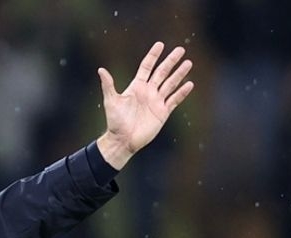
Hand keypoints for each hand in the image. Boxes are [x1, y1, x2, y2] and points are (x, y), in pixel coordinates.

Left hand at [96, 42, 194, 169]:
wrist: (123, 140)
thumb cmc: (115, 121)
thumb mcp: (111, 101)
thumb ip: (108, 85)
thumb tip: (101, 70)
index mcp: (137, 86)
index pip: (147, 67)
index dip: (153, 56)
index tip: (160, 44)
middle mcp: (148, 91)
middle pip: (162, 72)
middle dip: (171, 61)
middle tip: (180, 50)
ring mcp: (157, 101)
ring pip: (171, 84)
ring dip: (179, 74)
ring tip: (188, 63)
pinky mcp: (163, 112)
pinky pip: (174, 100)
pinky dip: (182, 92)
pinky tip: (189, 84)